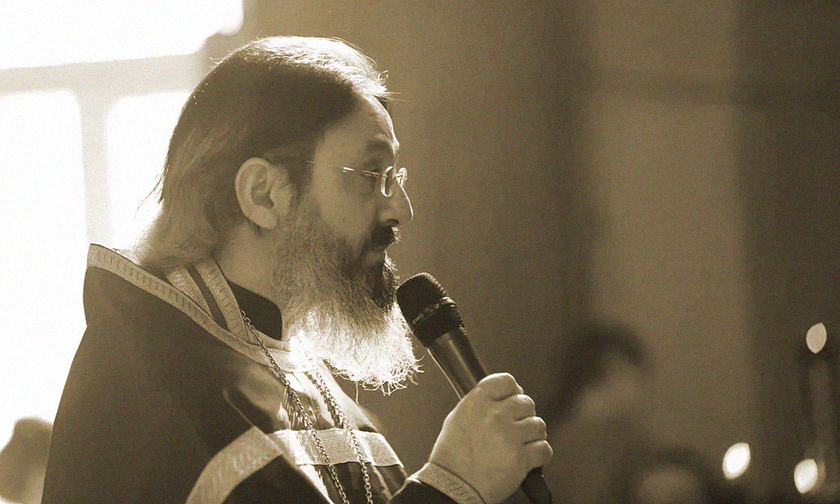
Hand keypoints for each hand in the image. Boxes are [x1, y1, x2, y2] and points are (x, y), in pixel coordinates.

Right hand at [428, 373, 552, 503]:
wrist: (453, 487)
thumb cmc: (451, 458)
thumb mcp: (457, 419)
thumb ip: (480, 405)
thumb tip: (501, 398)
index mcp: (477, 403)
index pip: (507, 381)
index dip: (514, 390)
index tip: (514, 397)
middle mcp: (494, 416)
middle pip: (526, 402)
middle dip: (524, 415)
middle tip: (517, 426)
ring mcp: (509, 436)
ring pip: (538, 425)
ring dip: (534, 435)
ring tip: (523, 443)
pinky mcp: (521, 458)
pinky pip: (544, 449)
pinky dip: (541, 455)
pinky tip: (531, 458)